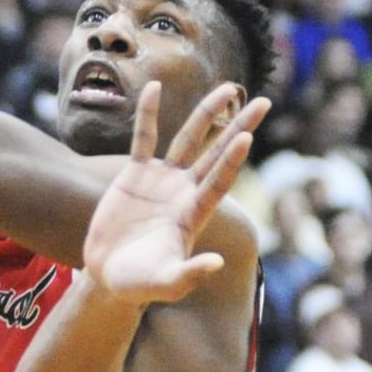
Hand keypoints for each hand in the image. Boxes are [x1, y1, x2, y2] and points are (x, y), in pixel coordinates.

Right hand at [82, 82, 268, 307]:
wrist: (108, 275)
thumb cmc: (139, 284)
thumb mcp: (165, 283)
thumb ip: (188, 275)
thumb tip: (217, 263)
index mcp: (193, 215)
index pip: (218, 181)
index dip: (231, 160)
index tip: (247, 136)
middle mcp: (184, 192)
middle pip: (216, 152)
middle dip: (238, 126)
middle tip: (263, 101)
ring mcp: (161, 180)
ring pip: (188, 139)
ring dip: (206, 113)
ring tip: (226, 87)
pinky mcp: (134, 175)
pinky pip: (143, 138)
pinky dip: (147, 114)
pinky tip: (154, 87)